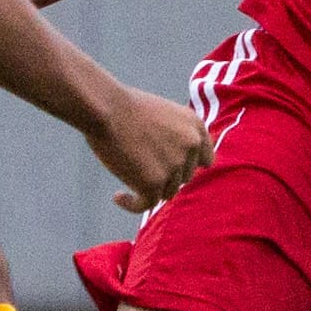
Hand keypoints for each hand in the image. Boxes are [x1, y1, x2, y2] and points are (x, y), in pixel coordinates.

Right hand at [86, 86, 214, 214]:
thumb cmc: (123, 107)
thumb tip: (174, 164)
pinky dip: (132, 204)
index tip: (171, 170)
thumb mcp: (162, 113)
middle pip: (183, 178)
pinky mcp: (153, 183)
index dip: (187, 166)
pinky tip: (118, 197)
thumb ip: (175, 136)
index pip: (205, 159)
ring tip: (124, 178)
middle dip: (165, 176)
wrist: (104, 107)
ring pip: (167, 192)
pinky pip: (146, 204)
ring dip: (149, 189)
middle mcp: (190, 146)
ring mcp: (174, 165)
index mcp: (195, 126)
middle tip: (139, 169)